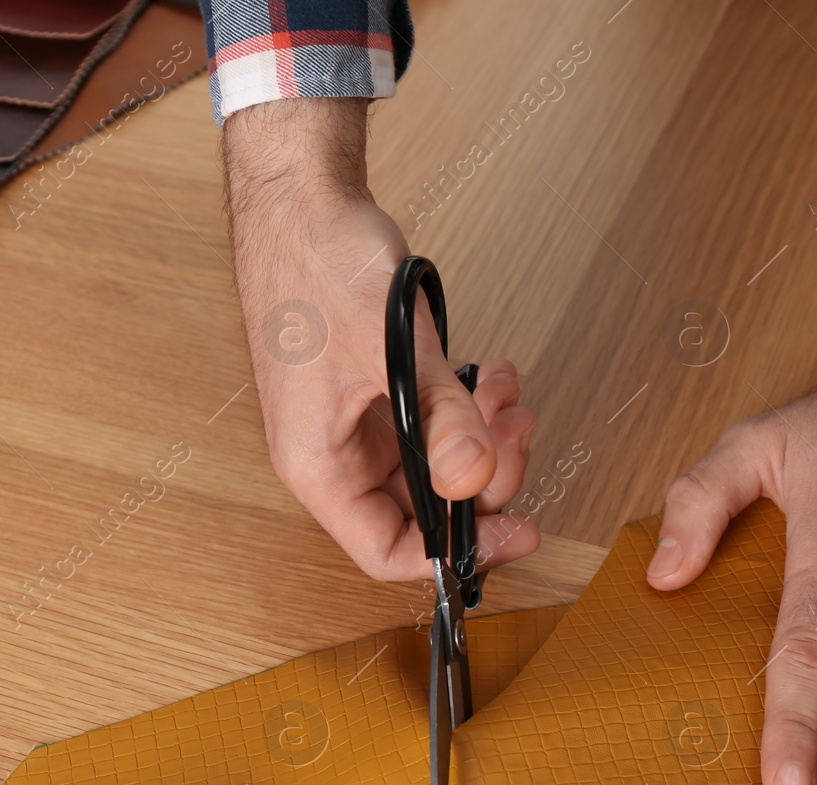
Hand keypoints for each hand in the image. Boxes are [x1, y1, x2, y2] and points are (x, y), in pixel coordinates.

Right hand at [223, 99, 537, 579]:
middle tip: (515, 431)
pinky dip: (470, 408)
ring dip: (484, 439)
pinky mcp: (376, 395)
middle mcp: (333, 455)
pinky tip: (491, 376)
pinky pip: (435, 427)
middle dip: (484, 478)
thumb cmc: (317, 263)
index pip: (387, 551)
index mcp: (318, 464)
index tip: (516, 529)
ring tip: (507, 394)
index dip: (457, 553)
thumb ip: (440, 418)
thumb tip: (475, 482)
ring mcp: (356, 425)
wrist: (300, 199)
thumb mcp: (389, 346)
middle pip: (423, 513)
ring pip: (437, 469)